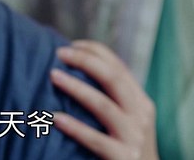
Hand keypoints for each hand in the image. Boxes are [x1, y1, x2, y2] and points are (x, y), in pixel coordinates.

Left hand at [52, 40, 157, 159]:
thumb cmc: (127, 150)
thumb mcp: (129, 121)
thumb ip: (113, 100)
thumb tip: (76, 72)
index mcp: (141, 103)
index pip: (119, 67)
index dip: (95, 52)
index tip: (70, 45)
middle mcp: (140, 116)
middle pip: (113, 78)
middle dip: (85, 61)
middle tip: (59, 53)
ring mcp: (133, 137)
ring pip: (103, 105)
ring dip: (76, 88)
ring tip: (53, 76)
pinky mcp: (124, 158)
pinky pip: (96, 140)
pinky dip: (75, 127)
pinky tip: (55, 118)